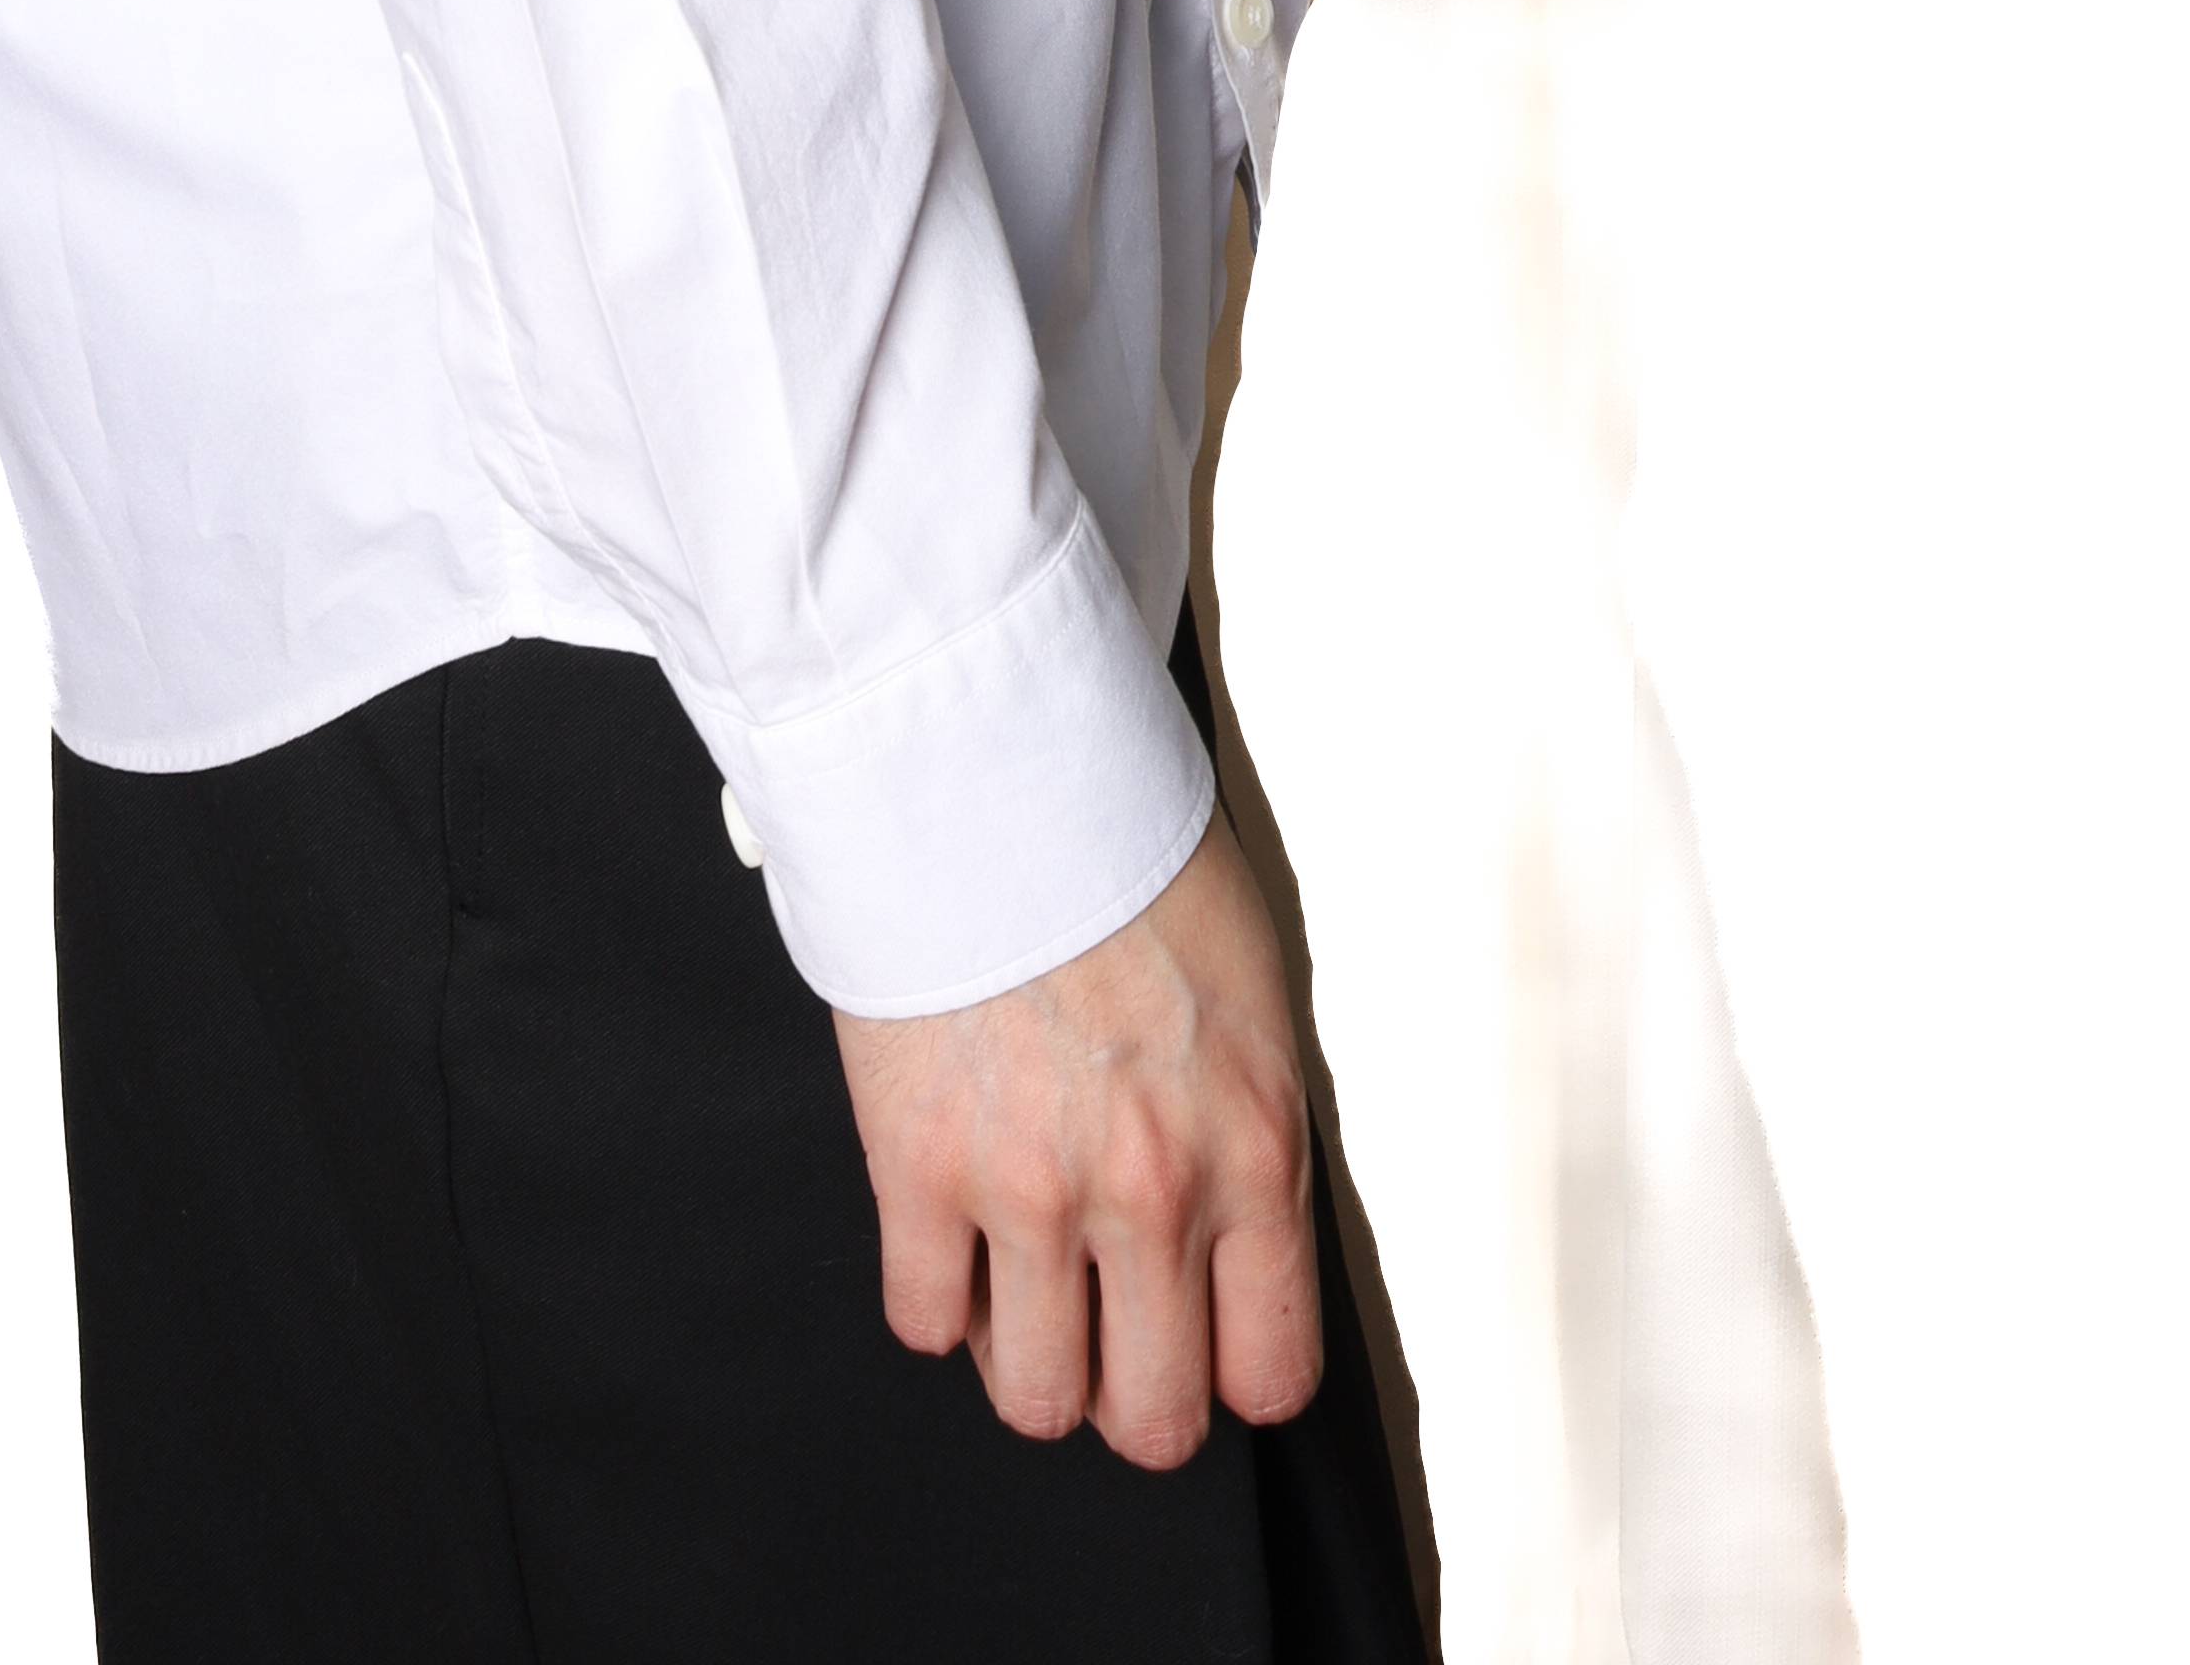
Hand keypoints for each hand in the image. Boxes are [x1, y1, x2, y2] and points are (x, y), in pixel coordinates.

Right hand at [832, 806, 1323, 1457]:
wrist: (994, 771)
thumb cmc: (1124, 856)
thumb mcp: (1251, 995)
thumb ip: (1249, 1130)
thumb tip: (1237, 1232)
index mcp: (1255, 1151)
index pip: (1272, 1373)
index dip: (1231, 1373)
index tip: (1204, 1344)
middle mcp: (1153, 1195)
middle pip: (1153, 1419)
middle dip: (1131, 1393)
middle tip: (1107, 1335)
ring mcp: (1030, 1192)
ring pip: (1037, 1400)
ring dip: (1028, 1357)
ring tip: (1022, 1288)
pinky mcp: (918, 1168)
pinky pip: (924, 1321)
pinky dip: (935, 1297)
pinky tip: (950, 1235)